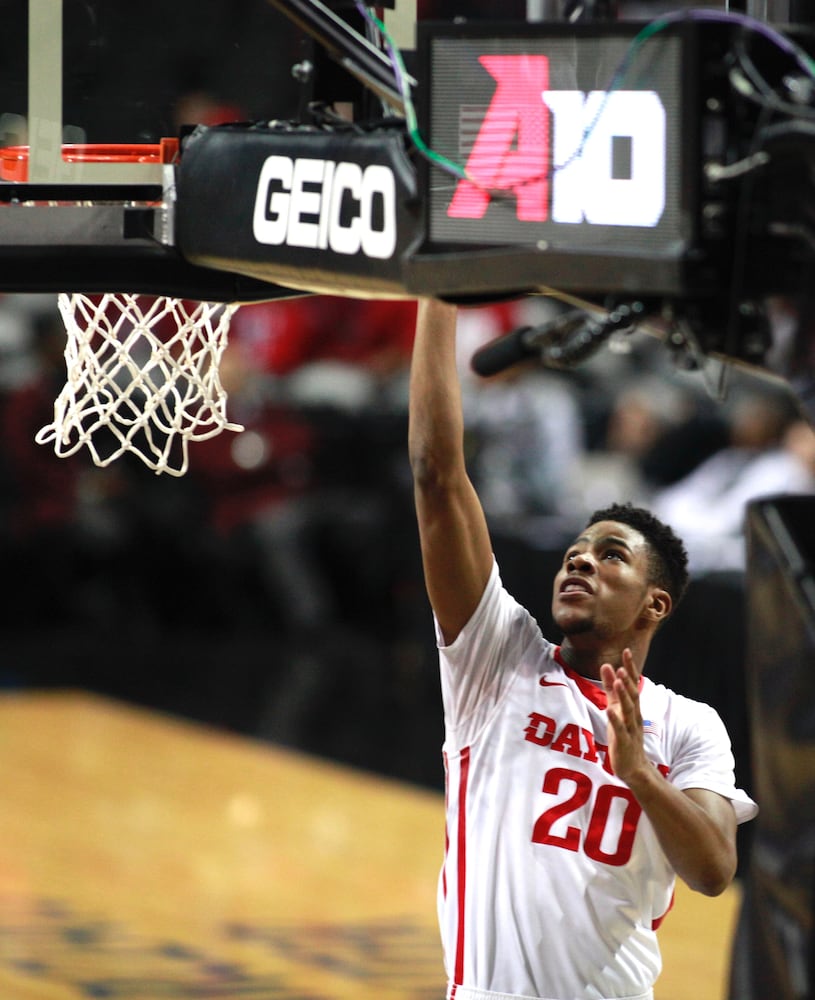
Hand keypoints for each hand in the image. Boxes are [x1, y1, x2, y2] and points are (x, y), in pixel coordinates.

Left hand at [601, 649, 648, 784]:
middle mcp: (633, 716)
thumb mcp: (615, 709)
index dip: (629, 668)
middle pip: (632, 695)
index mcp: (632, 707)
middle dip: (627, 679)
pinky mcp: (624, 742)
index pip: (632, 684)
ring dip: (623, 695)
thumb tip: (606, 666)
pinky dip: (615, 720)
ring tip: (617, 680)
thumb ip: (610, 689)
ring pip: (628, 710)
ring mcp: (630, 729)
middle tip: (621, 664)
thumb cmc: (623, 735)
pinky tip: (609, 710)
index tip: (626, 651)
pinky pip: (619, 729)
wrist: (633, 767)